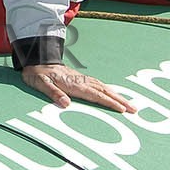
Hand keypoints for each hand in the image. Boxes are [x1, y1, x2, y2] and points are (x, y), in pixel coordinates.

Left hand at [22, 63, 136, 112]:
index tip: (122, 109)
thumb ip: (53, 93)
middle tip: (134, 110)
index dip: (109, 102)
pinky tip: (112, 94)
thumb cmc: (37, 74)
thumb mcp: (40, 84)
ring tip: (129, 104)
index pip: (95, 95)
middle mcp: (80, 81)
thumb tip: (66, 104)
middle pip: (104, 91)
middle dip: (120, 100)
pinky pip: (98, 85)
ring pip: (103, 87)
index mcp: (73, 84)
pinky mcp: (79, 78)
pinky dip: (108, 90)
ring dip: (117, 96)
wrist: (35, 60)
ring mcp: (81, 79)